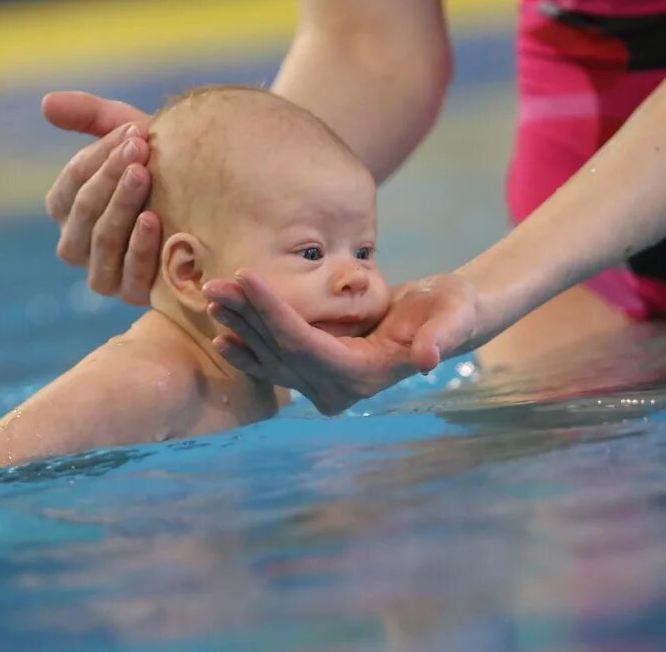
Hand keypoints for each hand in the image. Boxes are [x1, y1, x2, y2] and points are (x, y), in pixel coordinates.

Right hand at [42, 91, 160, 304]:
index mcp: (66, 208)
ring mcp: (101, 273)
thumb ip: (91, 116)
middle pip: (83, 210)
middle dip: (111, 176)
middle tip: (141, 149)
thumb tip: (46, 103)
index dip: (100, 157)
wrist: (211, 207)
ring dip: (121, 205)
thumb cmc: (164, 167)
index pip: (72, 182)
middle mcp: (75, 244)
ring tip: (144, 175)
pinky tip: (153, 220)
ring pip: (101, 240)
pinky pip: (128, 274)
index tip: (135, 133)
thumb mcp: (131, 137)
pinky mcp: (131, 294)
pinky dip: (139, 247)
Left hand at [202, 270, 484, 414]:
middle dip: (245, 315)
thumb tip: (429, 358)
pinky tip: (220, 334)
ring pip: (270, 357)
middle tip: (213, 283)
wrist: (447, 318)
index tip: (245, 275)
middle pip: (279, 351)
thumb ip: (445, 334)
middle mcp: (339, 390)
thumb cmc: (452, 309)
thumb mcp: (455, 315)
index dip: (272, 310)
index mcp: (363, 376)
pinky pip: (274, 366)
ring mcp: (325, 387)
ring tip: (210, 297)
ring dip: (239, 327)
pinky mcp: (316, 374)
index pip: (303, 343)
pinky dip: (247, 350)